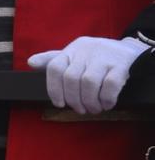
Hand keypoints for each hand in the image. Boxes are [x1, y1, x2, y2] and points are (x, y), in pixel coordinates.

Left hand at [26, 36, 149, 114]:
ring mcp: (104, 56)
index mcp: (72, 49)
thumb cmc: (96, 57)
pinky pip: (110, 84)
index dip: (53, 89)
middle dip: (74, 99)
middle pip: (71, 78)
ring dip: (90, 101)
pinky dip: (106, 98)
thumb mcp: (74, 55)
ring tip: (93, 109)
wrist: (129, 51)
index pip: (54, 68)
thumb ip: (53, 60)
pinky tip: (107, 104)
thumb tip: (30, 62)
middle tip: (80, 110)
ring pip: (89, 82)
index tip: (59, 104)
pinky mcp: (121, 64)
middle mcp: (86, 50)